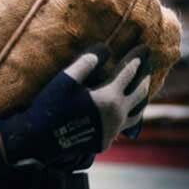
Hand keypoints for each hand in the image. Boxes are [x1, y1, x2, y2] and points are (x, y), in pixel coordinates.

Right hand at [0, 46, 150, 166]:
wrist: (39, 140)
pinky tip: (123, 111)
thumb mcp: (66, 78)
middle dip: (145, 76)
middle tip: (149, 64)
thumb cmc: (51, 106)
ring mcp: (112, 131)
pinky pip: (122, 126)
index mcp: (109, 98)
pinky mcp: (104, 141)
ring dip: (141, 99)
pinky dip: (127, 115)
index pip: (130, 72)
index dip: (138, 58)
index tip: (145, 47)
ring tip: (143, 89)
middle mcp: (116, 116)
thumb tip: (106, 47)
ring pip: (136, 114)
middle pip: (140, 93)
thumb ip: (88, 61)